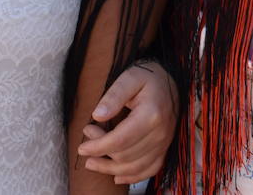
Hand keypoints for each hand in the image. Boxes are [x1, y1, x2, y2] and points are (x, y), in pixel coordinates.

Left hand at [76, 60, 177, 184]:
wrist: (171, 80)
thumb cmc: (149, 76)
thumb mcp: (130, 77)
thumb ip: (113, 95)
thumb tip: (97, 116)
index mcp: (151, 114)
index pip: (120, 141)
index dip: (98, 147)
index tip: (82, 147)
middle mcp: (161, 133)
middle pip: (124, 156)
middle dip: (100, 152)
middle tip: (88, 136)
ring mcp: (164, 142)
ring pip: (134, 167)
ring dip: (110, 169)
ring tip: (92, 162)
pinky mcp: (165, 148)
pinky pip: (149, 170)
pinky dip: (132, 177)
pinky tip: (116, 176)